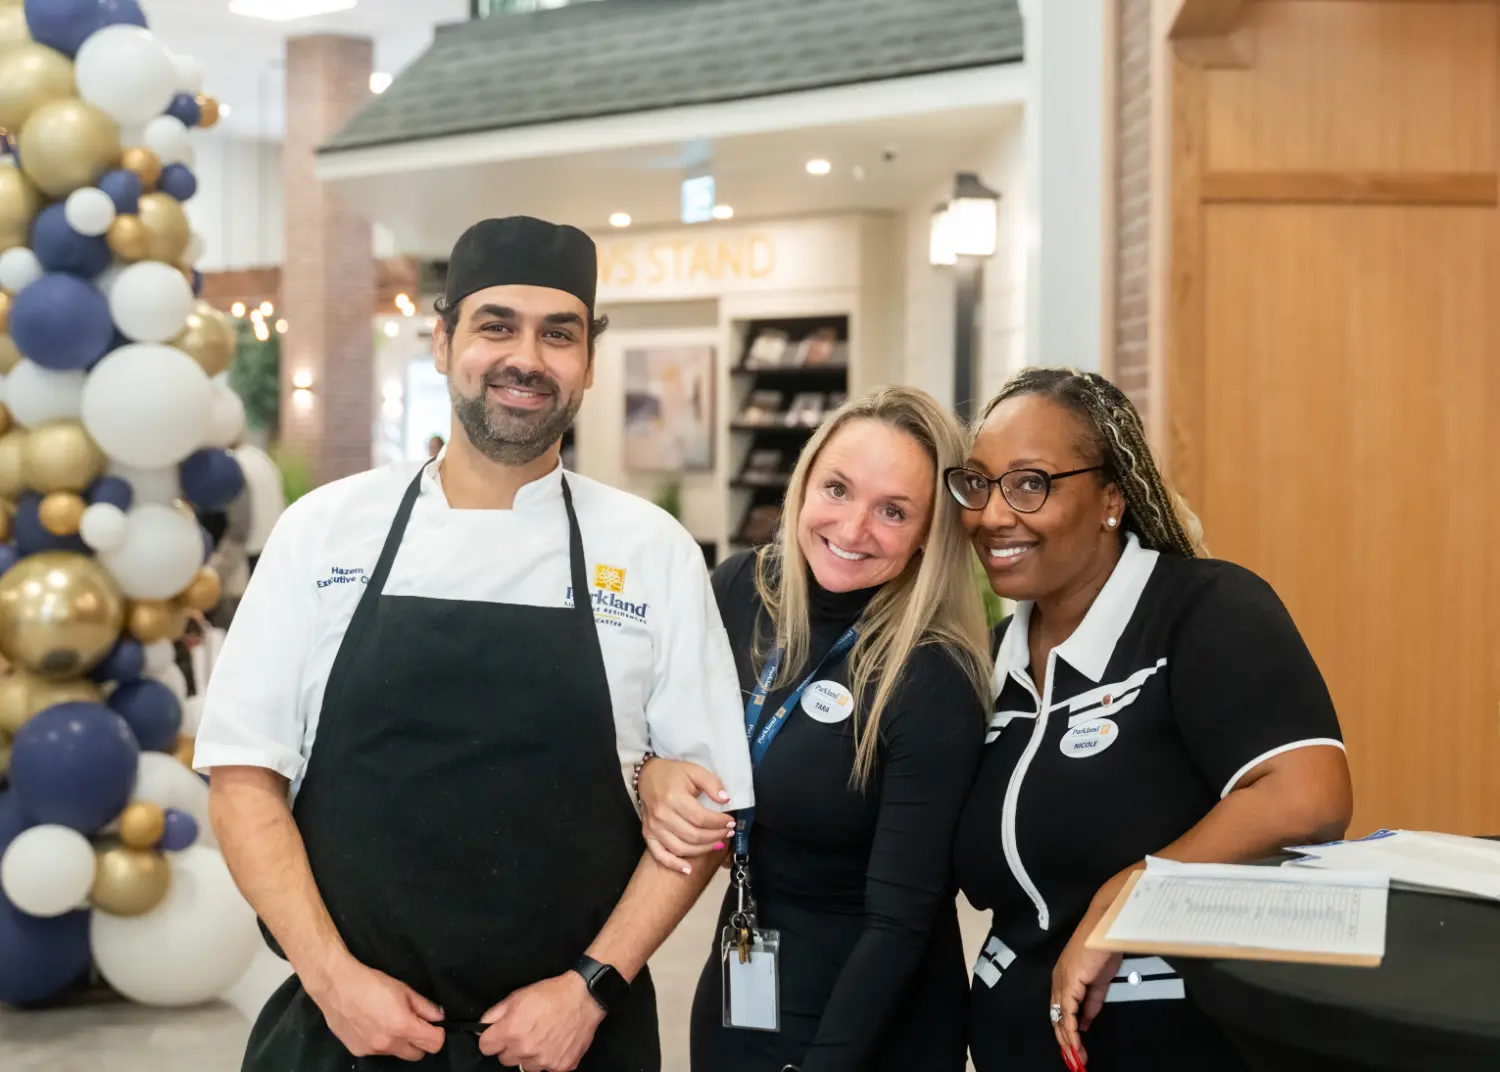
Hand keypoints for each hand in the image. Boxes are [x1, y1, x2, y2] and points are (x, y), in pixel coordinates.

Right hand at [305, 954, 445, 1061]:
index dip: (438, 1034)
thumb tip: (439, 1017)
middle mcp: (389, 1043)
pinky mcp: (358, 1051)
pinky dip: (382, 1043)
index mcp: (403, 1026)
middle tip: (414, 1025)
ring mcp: (372, 1050)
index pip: (434, 1044)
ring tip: (390, 1022)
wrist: (337, 986)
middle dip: (420, 1042)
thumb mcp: (403, 989)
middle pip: (417, 1055)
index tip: (434, 1026)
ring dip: (400, 1043)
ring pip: (397, 1054)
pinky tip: (373, 1026)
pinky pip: (379, 1053)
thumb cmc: (371, 983)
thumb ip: (424, 1006)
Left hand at [478, 972, 605, 1070]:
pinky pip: (546, 1069)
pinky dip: (549, 1058)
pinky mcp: (560, 1066)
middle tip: (526, 1031)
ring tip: (542, 1037)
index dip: (492, 1038)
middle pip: (505, 1059)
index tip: (499, 1034)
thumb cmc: (551, 994)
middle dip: (511, 1047)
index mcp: (510, 1032)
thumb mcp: (517, 996)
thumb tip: (482, 1027)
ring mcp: (544, 1061)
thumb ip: (495, 1014)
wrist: (583, 997)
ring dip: (530, 1055)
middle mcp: (525, 1050)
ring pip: (525, 1066)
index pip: (485, 1047)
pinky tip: (555, 1043)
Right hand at [637, 758, 736, 873]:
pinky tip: (688, 869)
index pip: (701, 818)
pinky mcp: (648, 834)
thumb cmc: (673, 773)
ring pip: (681, 847)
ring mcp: (654, 827)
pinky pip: (660, 855)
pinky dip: (674, 864)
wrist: (647, 775)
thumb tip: (726, 799)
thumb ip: (712, 783)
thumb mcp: (695, 771)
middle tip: (727, 832)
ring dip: (702, 850)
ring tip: (717, 844)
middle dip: (715, 836)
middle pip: (693, 835)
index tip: (730, 821)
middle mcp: (662, 815)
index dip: (719, 823)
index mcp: (674, 798)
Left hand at [1050, 912, 1119, 1070]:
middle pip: (1057, 1015)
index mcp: (1064, 978)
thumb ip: (1091, 1001)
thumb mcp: (1098, 981)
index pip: (1060, 1009)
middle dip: (1065, 1039)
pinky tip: (1074, 1041)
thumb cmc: (1103, 948)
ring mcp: (1062, 980)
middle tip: (1074, 1057)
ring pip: (1060, 1016)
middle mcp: (1058, 980)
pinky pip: (1068, 1011)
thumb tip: (1085, 1021)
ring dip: (1067, 1039)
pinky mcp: (1069, 981)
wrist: (1105, 928)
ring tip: (1074, 1056)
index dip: (1065, 1029)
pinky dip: (1071, 1029)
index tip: (1073, 1046)